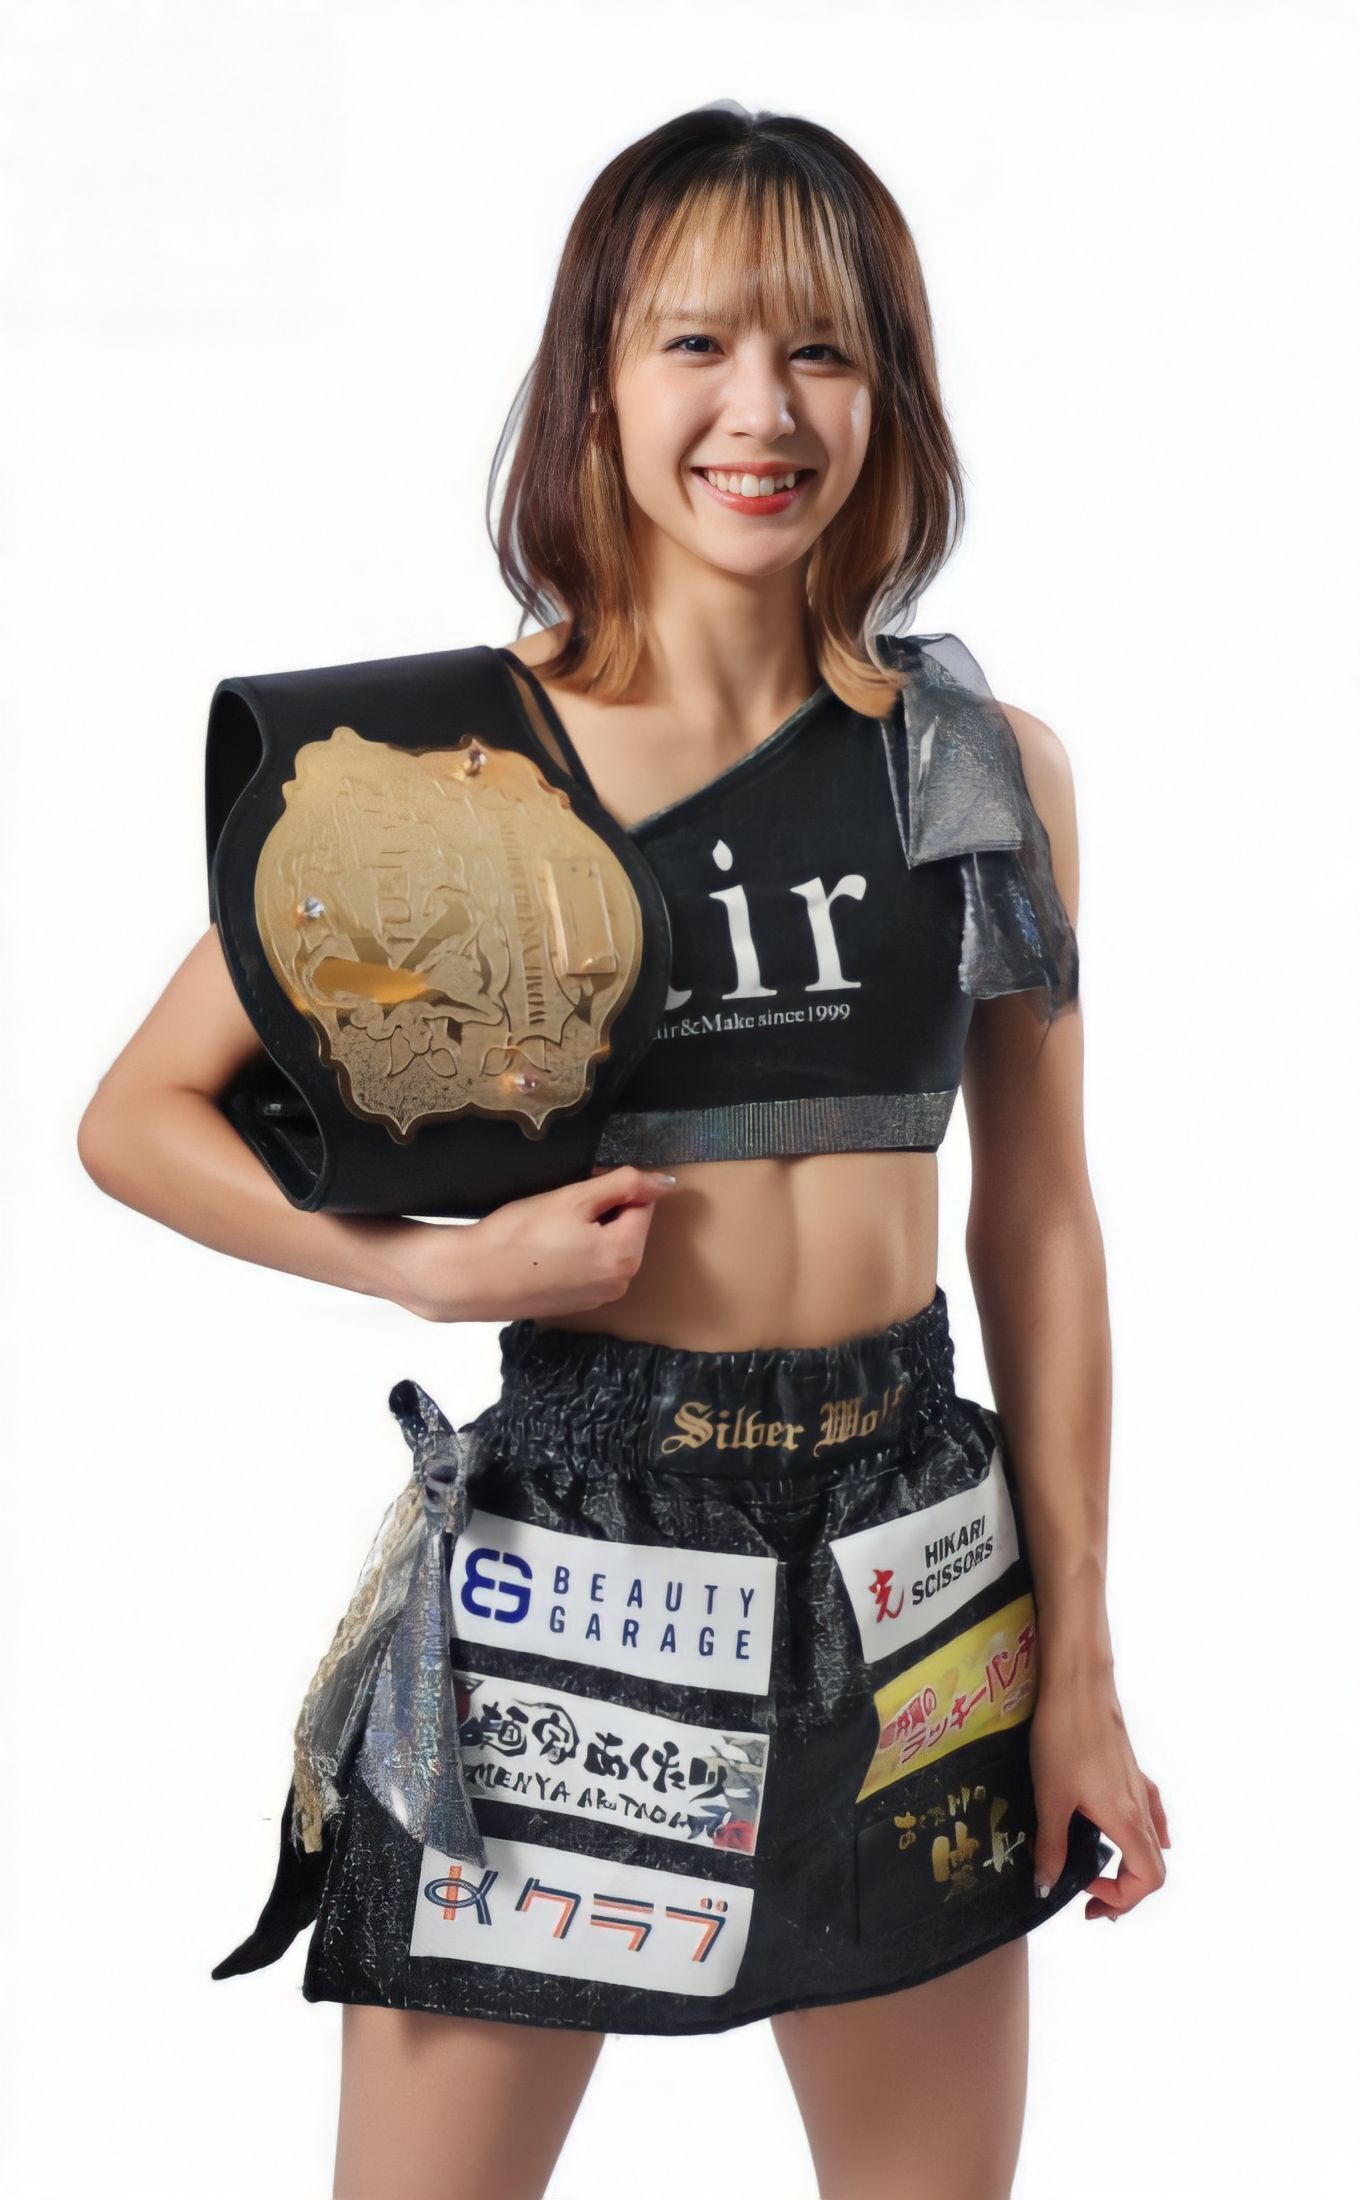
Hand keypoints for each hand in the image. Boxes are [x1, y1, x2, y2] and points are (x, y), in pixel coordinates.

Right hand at [401, 1164, 679, 1322]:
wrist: (473, 1277)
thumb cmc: (520, 1233)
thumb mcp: (573, 1197)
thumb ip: (625, 1185)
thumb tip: (666, 1182)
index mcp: (627, 1254)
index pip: (641, 1202)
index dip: (611, 1187)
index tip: (578, 1188)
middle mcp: (621, 1282)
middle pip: (626, 1227)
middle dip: (601, 1210)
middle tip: (561, 1206)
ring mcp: (598, 1298)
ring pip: (607, 1246)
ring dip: (588, 1231)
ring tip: (549, 1229)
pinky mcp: (576, 1304)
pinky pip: (589, 1267)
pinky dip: (575, 1253)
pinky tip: (544, 1250)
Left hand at [1028, 1672, 1169, 1922]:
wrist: (1078, 1684)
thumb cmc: (1063, 1736)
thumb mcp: (1050, 1797)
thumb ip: (1051, 1846)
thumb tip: (1044, 1888)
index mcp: (1125, 1818)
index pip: (1148, 1879)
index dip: (1121, 1899)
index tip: (1084, 1894)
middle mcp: (1140, 1806)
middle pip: (1153, 1866)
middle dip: (1126, 1892)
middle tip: (1093, 1901)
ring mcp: (1138, 1786)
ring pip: (1151, 1840)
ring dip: (1132, 1866)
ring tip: (1106, 1876)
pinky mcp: (1130, 1769)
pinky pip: (1150, 1811)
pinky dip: (1147, 1832)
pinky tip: (1136, 1831)